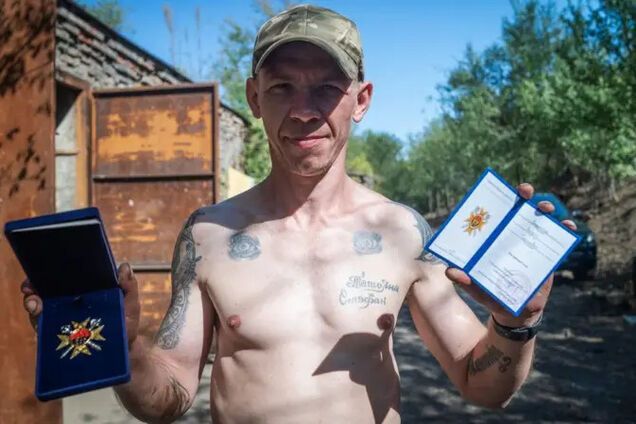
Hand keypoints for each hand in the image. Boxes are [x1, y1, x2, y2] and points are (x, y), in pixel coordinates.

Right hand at [20, 263, 140, 347]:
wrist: (121, 353)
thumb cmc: (126, 326)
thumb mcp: (130, 306)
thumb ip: (129, 288)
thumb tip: (124, 266)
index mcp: (86, 290)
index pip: (64, 276)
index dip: (50, 271)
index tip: (40, 271)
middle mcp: (70, 301)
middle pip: (45, 289)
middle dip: (33, 286)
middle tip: (30, 289)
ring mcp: (61, 317)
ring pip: (38, 305)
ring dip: (31, 302)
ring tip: (34, 305)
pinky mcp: (57, 333)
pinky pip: (41, 325)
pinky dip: (35, 320)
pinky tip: (38, 318)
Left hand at [445, 182, 576, 326]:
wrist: (517, 313)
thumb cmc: (492, 297)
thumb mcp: (478, 289)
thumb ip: (466, 282)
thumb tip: (450, 271)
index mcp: (493, 239)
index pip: (495, 214)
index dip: (499, 199)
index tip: (501, 191)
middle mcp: (511, 236)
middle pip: (518, 210)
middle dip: (524, 196)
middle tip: (526, 192)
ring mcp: (529, 243)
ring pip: (538, 220)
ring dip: (545, 209)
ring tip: (547, 209)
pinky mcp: (545, 254)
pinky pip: (556, 238)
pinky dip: (564, 229)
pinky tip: (568, 226)